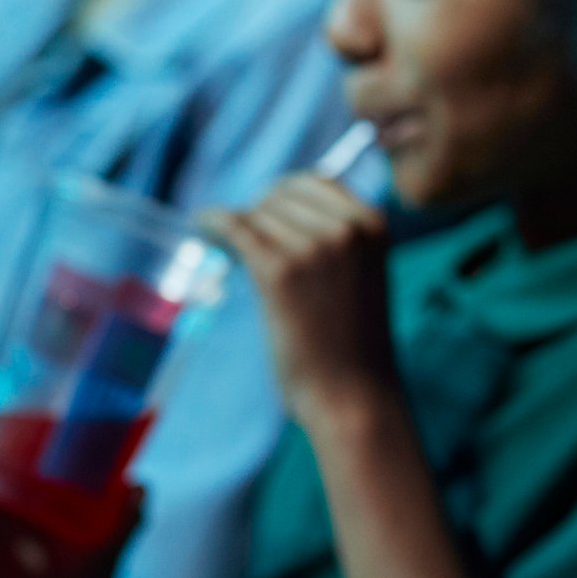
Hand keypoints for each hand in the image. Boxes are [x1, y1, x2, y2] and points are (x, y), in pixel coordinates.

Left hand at [201, 173, 394, 418]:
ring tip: (236, 254)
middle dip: (260, 215)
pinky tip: (203, 226)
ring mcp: (313, 248)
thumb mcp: (361, 274)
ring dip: (240, 229)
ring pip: (256, 214)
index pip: (315, 182)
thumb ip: (336, 238)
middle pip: (280, 195)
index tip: (264, 213)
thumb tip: (271, 206)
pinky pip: (234, 227)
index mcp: (373, 225)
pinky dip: (212, 222)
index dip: (283, 197)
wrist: (352, 395)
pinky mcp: (279, 271)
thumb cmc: (353, 343)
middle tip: (247, 243)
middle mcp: (347, 229)